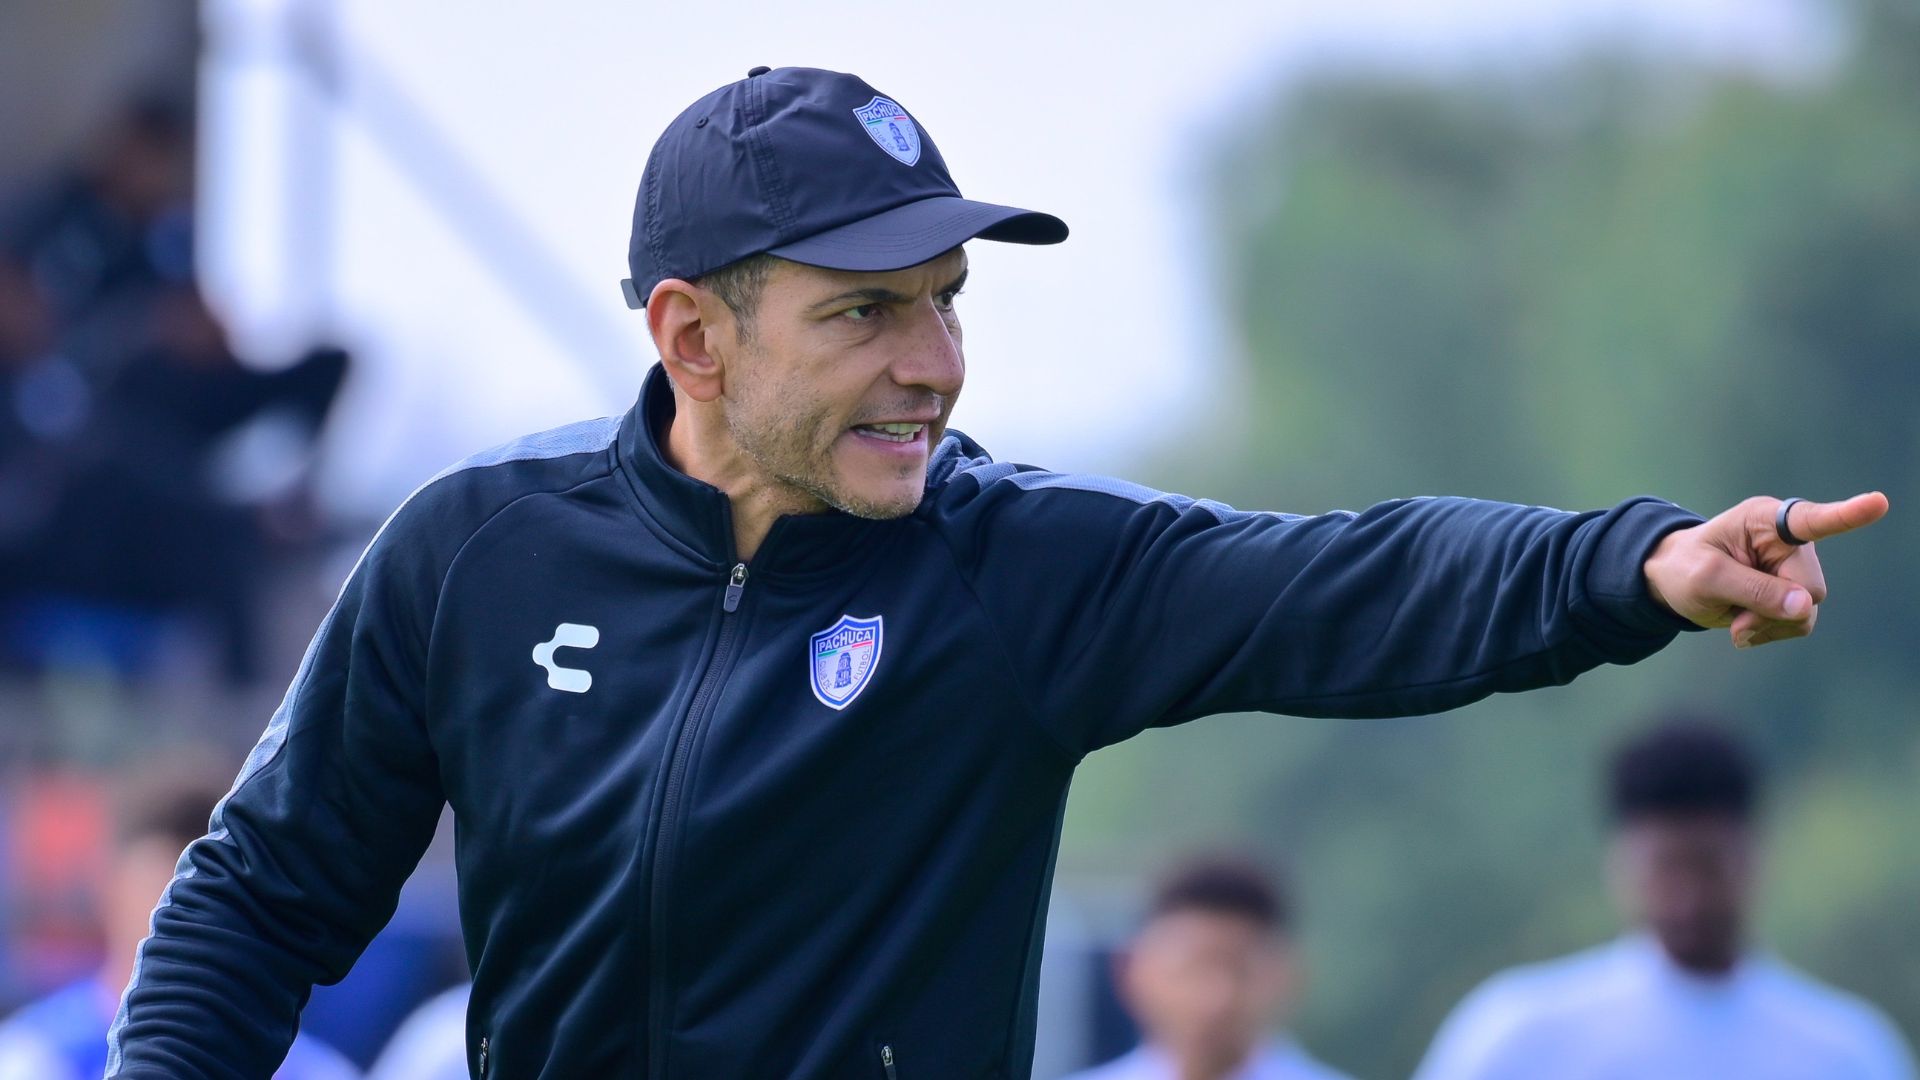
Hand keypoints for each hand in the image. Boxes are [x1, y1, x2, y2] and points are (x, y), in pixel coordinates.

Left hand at [1642, 492, 1888, 648]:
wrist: (1675, 584)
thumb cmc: (1685, 568)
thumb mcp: (1706, 579)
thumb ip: (1754, 590)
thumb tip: (1806, 607)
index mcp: (1764, 520)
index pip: (1811, 520)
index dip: (1848, 514)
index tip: (1878, 502)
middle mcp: (1790, 541)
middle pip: (1810, 588)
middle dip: (1773, 611)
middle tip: (1736, 622)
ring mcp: (1795, 568)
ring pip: (1807, 612)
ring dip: (1770, 626)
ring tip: (1735, 622)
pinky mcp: (1794, 593)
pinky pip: (1799, 623)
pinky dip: (1770, 632)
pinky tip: (1745, 627)